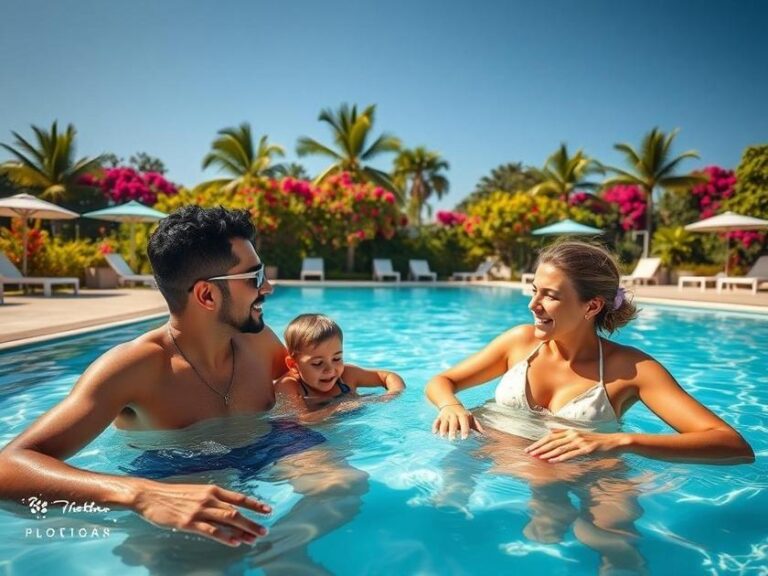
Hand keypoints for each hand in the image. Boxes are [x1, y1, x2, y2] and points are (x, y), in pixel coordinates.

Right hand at [132, 481, 270, 546]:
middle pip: (235, 511)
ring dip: (242, 530)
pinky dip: (224, 537)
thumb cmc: (173, 494)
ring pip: (226, 520)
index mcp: (211, 490)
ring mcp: (199, 510)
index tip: (268, 510)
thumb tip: (228, 508)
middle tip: (265, 530)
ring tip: (254, 538)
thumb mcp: (196, 492)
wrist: (150, 495)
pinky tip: (234, 542)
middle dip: (252, 521)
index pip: (238, 497)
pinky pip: (210, 530)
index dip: (254, 504)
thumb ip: (211, 499)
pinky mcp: (188, 522)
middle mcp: (208, 499)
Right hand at [432, 404, 484, 439]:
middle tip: (453, 439)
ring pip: (444, 422)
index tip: (464, 438)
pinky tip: (434, 433)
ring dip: (443, 429)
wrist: (450, 403)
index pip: (464, 422)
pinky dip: (435, 426)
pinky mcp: (439, 416)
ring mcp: (446, 415)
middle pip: (453, 423)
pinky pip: (436, 421)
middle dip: (452, 430)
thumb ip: (476, 425)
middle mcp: (454, 415)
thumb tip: (484, 434)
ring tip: (443, 436)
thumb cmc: (462, 413)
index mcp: (462, 415)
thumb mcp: (470, 417)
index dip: (464, 430)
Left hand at [525, 428, 624, 461]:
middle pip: (552, 441)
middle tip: (528, 453)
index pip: (550, 436)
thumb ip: (566, 435)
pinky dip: (560, 457)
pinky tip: (552, 461)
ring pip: (559, 447)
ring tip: (537, 457)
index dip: (539, 442)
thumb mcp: (580, 436)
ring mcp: (580, 441)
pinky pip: (571, 454)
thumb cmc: (596, 441)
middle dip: (539, 447)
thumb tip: (552, 433)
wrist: (614, 442)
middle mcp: (573, 434)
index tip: (529, 448)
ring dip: (546, 453)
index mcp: (570, 431)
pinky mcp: (587, 449)